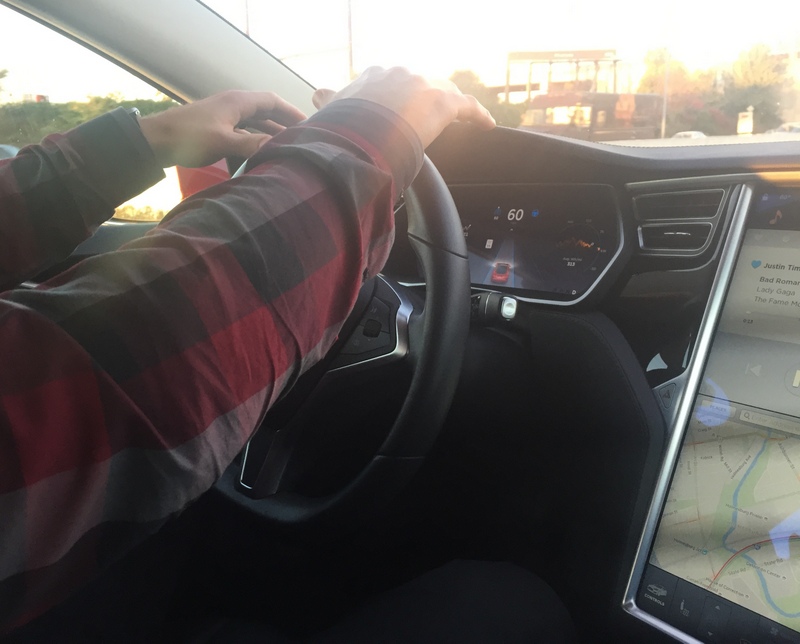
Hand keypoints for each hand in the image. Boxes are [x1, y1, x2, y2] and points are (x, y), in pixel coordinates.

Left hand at [138, 91, 306, 167]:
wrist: (157, 141)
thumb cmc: (189, 137)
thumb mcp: (224, 142)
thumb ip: (253, 144)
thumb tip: (277, 147)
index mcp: (237, 102)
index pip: (272, 100)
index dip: (291, 111)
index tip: (308, 123)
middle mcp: (233, 105)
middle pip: (266, 111)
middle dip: (284, 123)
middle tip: (301, 138)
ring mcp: (224, 116)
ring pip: (255, 122)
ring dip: (270, 133)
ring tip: (286, 148)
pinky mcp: (217, 128)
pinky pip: (244, 131)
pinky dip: (256, 140)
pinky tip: (261, 154)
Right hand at [312, 67, 494, 147]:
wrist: (360, 131)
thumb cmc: (344, 126)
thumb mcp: (333, 111)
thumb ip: (329, 101)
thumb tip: (318, 95)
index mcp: (375, 76)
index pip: (392, 82)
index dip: (396, 97)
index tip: (399, 110)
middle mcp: (401, 74)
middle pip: (421, 84)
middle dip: (425, 99)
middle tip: (428, 118)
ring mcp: (424, 86)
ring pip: (445, 91)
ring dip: (452, 104)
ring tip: (459, 117)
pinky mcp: (444, 103)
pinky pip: (468, 107)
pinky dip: (478, 115)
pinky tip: (487, 124)